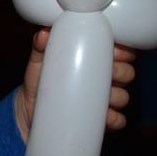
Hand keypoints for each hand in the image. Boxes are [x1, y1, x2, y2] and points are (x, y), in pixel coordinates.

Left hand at [16, 28, 136, 142]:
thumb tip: (43, 35)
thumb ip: (41, 45)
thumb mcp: (39, 61)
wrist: (30, 109)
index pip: (120, 51)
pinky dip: (115, 118)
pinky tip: (106, 116)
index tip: (115, 50)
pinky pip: (118, 120)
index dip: (123, 50)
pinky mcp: (101, 120)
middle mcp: (104, 79)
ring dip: (117, 96)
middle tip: (109, 72)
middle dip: (121, 72)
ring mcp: (104, 100)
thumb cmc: (39, 80)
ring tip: (103, 96)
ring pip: (123, 96)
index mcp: (95, 60)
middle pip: (127, 73)